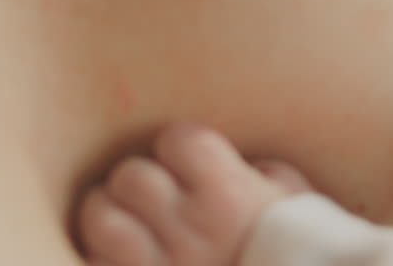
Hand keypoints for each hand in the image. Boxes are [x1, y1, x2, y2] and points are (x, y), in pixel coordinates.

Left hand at [78, 123, 310, 265]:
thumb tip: (232, 157)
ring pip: (101, 219)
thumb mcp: (294, 203)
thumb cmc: (297, 254)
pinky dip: (103, 257)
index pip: (178, 140)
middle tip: (155, 196)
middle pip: (131, 176)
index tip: (188, 162)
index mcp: (231, 198)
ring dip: (110, 217)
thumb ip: (260, 171)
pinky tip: (123, 258)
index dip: (180, 147)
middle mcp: (192, 232)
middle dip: (141, 182)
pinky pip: (95, 263)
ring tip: (126, 224)